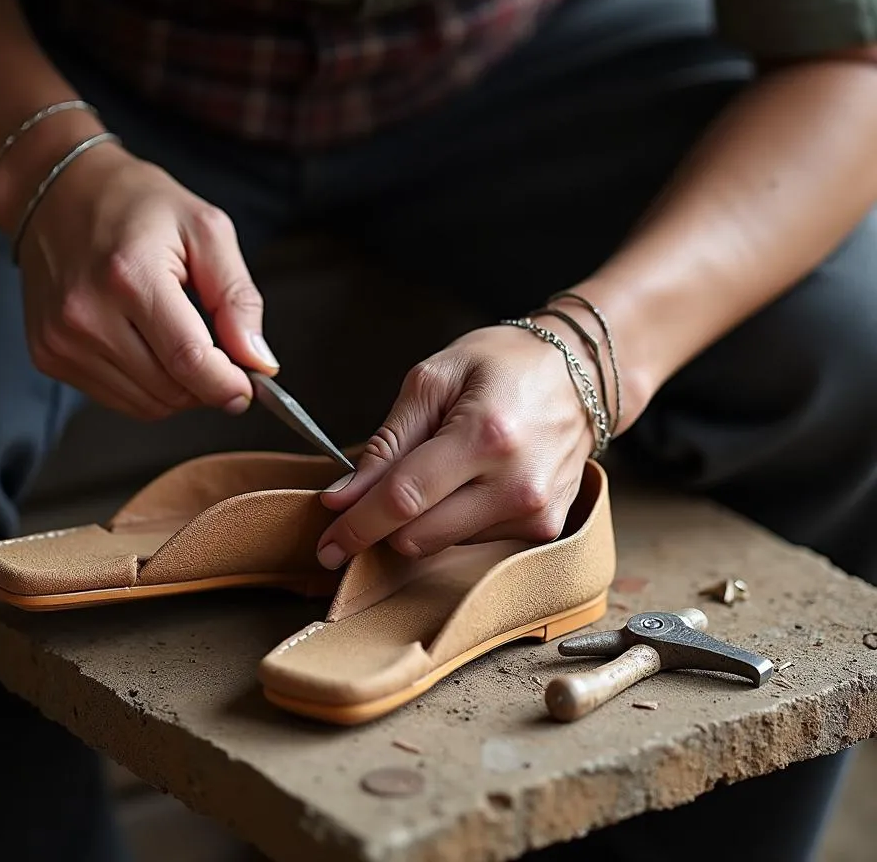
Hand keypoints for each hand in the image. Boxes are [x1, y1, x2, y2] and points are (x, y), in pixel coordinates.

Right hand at [15, 140, 277, 418]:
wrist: (58, 191)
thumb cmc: (136, 204)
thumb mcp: (206, 230)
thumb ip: (237, 298)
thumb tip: (259, 361)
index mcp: (130, 275)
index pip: (188, 359)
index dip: (227, 383)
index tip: (250, 385)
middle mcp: (87, 313)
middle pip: (169, 388)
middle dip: (208, 384)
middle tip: (223, 356)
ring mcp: (62, 339)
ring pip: (146, 404)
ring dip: (180, 390)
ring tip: (184, 345)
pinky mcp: (48, 355)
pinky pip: (117, 399)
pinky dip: (148, 388)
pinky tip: (151, 349)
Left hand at [316, 324, 595, 568]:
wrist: (582, 372)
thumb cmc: (504, 364)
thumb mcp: (434, 379)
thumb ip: (387, 442)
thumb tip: (344, 498)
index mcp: (485, 435)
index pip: (403, 499)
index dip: (356, 526)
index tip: (326, 544)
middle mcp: (516, 483)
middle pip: (418, 536)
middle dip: (383, 524)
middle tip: (373, 494)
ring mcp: (536, 513)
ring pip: (442, 544)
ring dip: (423, 518)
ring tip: (444, 467)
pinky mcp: (546, 529)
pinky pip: (474, 543)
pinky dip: (455, 520)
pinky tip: (471, 482)